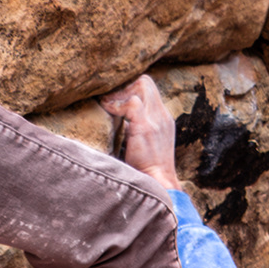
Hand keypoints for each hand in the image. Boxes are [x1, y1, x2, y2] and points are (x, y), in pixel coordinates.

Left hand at [102, 73, 181, 188]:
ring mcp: (156, 120)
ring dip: (119, 92)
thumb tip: (116, 120)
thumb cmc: (146, 170)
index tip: (112, 98)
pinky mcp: (146, 127)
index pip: (148, 89)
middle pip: (145, 81)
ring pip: (141, 85)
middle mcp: (162, 116)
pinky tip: (106, 111)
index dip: (128, 89)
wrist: (159, 185)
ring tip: (106, 103)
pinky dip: (115, 105)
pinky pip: (131, 103)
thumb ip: (136, 129)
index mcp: (163, 119)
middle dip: (123, 86)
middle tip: (107, 99)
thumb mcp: (144, 144)